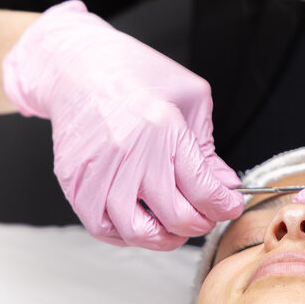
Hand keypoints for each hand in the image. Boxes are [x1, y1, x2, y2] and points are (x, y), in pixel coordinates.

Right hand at [3, 0, 242, 248]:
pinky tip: (140, 225)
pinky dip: (125, 236)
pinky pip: (100, 227)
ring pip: (137, 231)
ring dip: (165, 239)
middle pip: (176, 216)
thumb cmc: (134, 73)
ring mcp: (99, 171)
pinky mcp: (75, 181)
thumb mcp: (190, 96)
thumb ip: (208, 146)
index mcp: (163, 129)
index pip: (203, 190)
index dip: (224, 206)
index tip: (230, 206)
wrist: (77, 64)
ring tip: (175, 229)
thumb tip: (224, 184)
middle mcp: (130, 154)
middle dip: (201, 223)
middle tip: (206, 216)